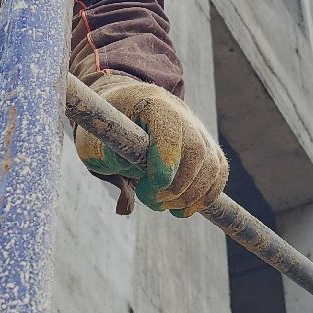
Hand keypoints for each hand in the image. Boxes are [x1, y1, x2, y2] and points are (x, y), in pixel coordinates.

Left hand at [75, 72, 227, 216]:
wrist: (124, 113)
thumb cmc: (107, 128)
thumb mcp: (94, 141)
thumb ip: (111, 156)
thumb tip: (138, 176)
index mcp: (150, 102)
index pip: (169, 126)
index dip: (167, 157)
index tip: (156, 183)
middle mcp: (180, 112)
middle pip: (196, 148)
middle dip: (178, 184)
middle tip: (152, 200)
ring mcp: (197, 129)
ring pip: (211, 164)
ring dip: (190, 195)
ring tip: (163, 206)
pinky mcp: (206, 148)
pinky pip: (218, 173)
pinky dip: (205, 196)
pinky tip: (182, 209)